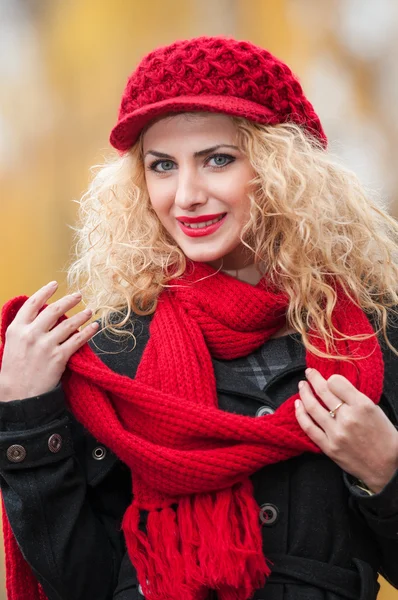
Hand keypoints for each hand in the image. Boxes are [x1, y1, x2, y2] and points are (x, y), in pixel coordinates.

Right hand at [0, 281, 98, 401]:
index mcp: (16, 329)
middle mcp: (31, 334)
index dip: (45, 292)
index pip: (32, 304)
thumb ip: (23, 330)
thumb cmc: (14, 373)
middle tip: (79, 294)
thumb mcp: (11, 346)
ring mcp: (45, 345)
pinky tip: (95, 327)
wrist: (19, 397)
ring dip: (82, 315)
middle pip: (53, 310)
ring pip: (68, 324)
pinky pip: (77, 340)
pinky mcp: (58, 357)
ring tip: (90, 310)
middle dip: (68, 300)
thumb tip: (38, 317)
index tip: (55, 284)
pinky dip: (88, 332)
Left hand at [295, 368, 397, 492]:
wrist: (388, 467)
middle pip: (323, 391)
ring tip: (302, 386)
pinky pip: (309, 428)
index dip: (331, 379)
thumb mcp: (375, 410)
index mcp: (362, 406)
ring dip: (304, 393)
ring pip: (312, 407)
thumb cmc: (384, 437)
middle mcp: (348, 418)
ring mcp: (336, 433)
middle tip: (309, 373)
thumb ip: (354, 398)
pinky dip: (300, 414)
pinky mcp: (328, 447)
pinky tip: (298, 405)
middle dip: (313, 379)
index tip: (329, 379)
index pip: (337, 382)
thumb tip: (333, 386)